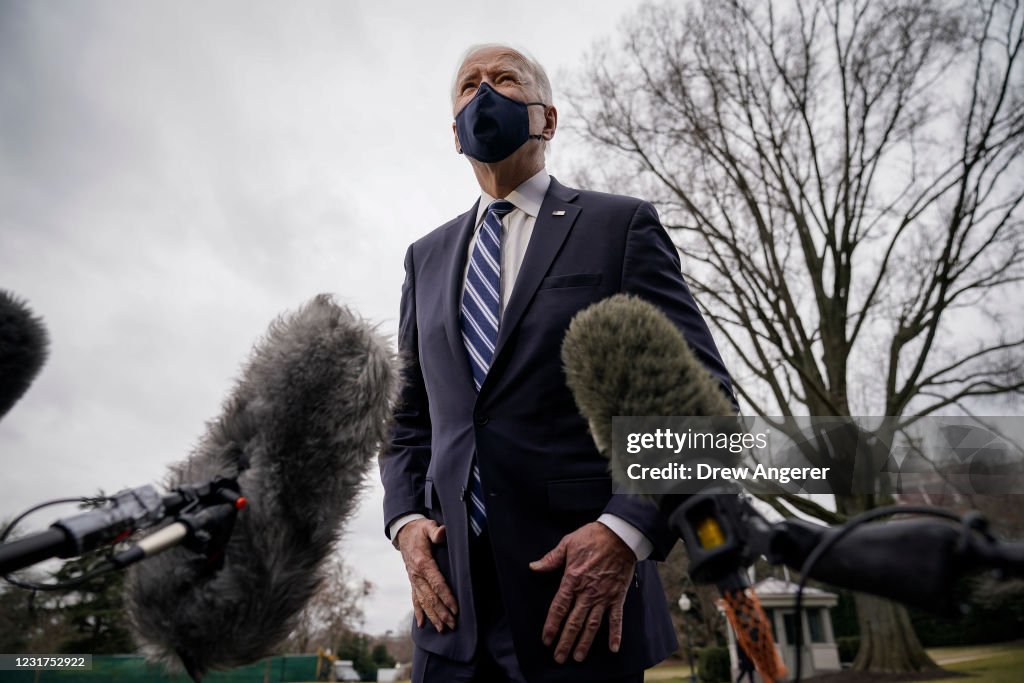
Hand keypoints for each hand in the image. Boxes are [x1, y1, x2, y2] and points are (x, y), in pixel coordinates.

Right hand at [396, 518, 457, 632]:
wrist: (403, 532)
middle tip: (453, 624)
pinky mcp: (413, 581)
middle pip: (431, 597)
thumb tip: (443, 533)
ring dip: (433, 616)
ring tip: (442, 629)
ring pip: (423, 602)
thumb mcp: (427, 526)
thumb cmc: (419, 529)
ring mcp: (413, 580)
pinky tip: (422, 624)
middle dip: (442, 612)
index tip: (456, 609)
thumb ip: (435, 532)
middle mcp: (416, 575)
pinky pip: (415, 599)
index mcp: (423, 563)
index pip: (437, 584)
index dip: (446, 597)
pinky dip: (419, 612)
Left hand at [529, 522, 635, 663]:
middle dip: (565, 641)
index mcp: (572, 579)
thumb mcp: (567, 544)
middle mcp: (587, 592)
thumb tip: (534, 567)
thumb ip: (551, 559)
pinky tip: (613, 648)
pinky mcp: (617, 596)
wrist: (620, 535)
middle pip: (574, 622)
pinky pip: (616, 619)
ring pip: (592, 625)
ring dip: (584, 642)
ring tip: (578, 658)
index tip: (546, 640)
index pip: (559, 608)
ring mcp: (604, 596)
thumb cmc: (592, 537)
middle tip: (559, 657)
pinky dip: (615, 634)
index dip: (551, 626)